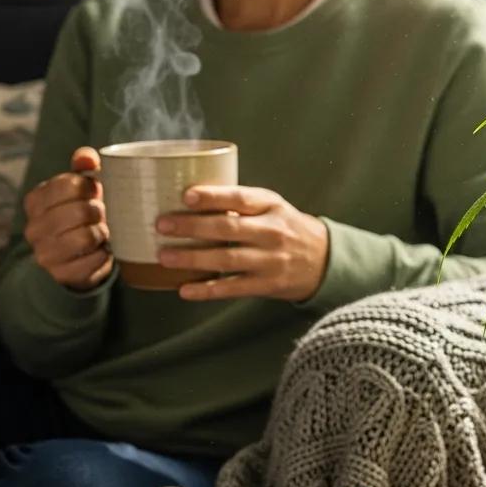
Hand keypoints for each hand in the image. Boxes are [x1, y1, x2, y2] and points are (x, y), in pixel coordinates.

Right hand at [23, 146, 112, 290]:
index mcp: (35, 201)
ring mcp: (44, 253)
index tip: (95, 192)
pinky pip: (94, 260)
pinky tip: (100, 250)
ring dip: (101, 233)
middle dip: (97, 211)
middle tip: (100, 214)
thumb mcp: (80, 190)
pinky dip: (104, 254)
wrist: (78, 258)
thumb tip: (87, 157)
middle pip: (79, 211)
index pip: (67, 184)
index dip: (89, 187)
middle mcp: (34, 228)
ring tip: (100, 231)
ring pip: (86, 237)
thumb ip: (83, 168)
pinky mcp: (61, 274)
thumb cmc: (81, 215)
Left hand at [156, 186, 328, 302]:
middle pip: (228, 228)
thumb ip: (239, 203)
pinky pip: (233, 288)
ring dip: (193, 259)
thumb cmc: (286, 227)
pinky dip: (207, 290)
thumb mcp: (271, 206)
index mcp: (271, 206)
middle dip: (192, 227)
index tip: (186, 196)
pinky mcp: (267, 285)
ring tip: (165, 257)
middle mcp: (271, 232)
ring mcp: (270, 260)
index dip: (212, 197)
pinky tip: (185, 290)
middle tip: (162, 225)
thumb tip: (187, 199)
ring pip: (227, 259)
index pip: (239, 198)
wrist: (323, 259)